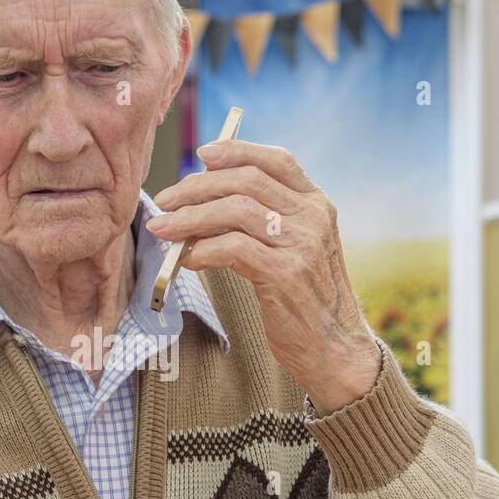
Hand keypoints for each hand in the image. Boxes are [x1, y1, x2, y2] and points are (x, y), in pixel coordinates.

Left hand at [149, 140, 380, 414]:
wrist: (336, 348)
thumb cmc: (305, 299)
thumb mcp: (296, 249)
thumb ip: (265, 220)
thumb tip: (205, 200)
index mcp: (317, 204)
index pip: (276, 159)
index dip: (237, 151)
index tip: (202, 155)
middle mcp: (313, 217)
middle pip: (246, 181)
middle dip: (197, 187)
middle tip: (165, 201)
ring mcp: (302, 244)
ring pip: (235, 210)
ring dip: (190, 218)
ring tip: (163, 229)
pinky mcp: (286, 274)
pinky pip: (233, 248)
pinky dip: (202, 250)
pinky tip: (186, 259)